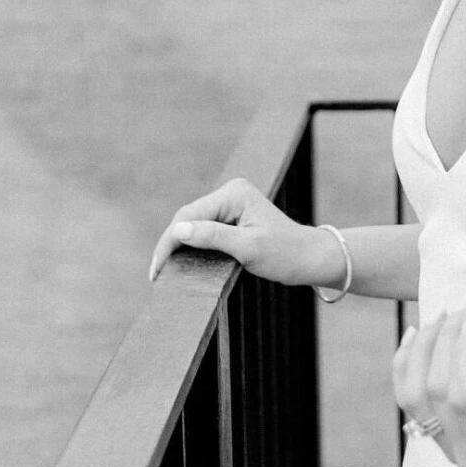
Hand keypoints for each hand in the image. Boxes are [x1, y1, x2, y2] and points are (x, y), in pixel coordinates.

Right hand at [147, 178, 325, 285]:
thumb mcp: (248, 248)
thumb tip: (178, 229)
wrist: (310, 258)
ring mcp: (232, 203)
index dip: (169, 241)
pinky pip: (204, 227)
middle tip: (155, 273)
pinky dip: (191, 243)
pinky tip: (180, 258)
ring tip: (162, 268)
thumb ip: (213, 237)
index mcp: (234, 193)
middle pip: (188, 217)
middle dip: (170, 243)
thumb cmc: (286, 254)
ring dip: (178, 244)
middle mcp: (231, 192)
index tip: (156, 268)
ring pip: (193, 223)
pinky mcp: (233, 215)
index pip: (189, 215)